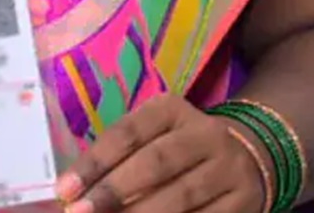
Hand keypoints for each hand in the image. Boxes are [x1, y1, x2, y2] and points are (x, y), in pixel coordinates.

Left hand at [56, 96, 269, 212]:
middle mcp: (205, 134)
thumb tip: (73, 192)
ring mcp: (230, 169)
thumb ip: (118, 156)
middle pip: (155, 164)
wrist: (249, 154)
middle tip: (81, 212)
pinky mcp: (246, 202)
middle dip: (114, 191)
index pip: (127, 134)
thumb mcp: (153, 135)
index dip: (94, 162)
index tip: (64, 190)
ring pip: (181, 197)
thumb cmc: (178, 147)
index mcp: (172, 110)